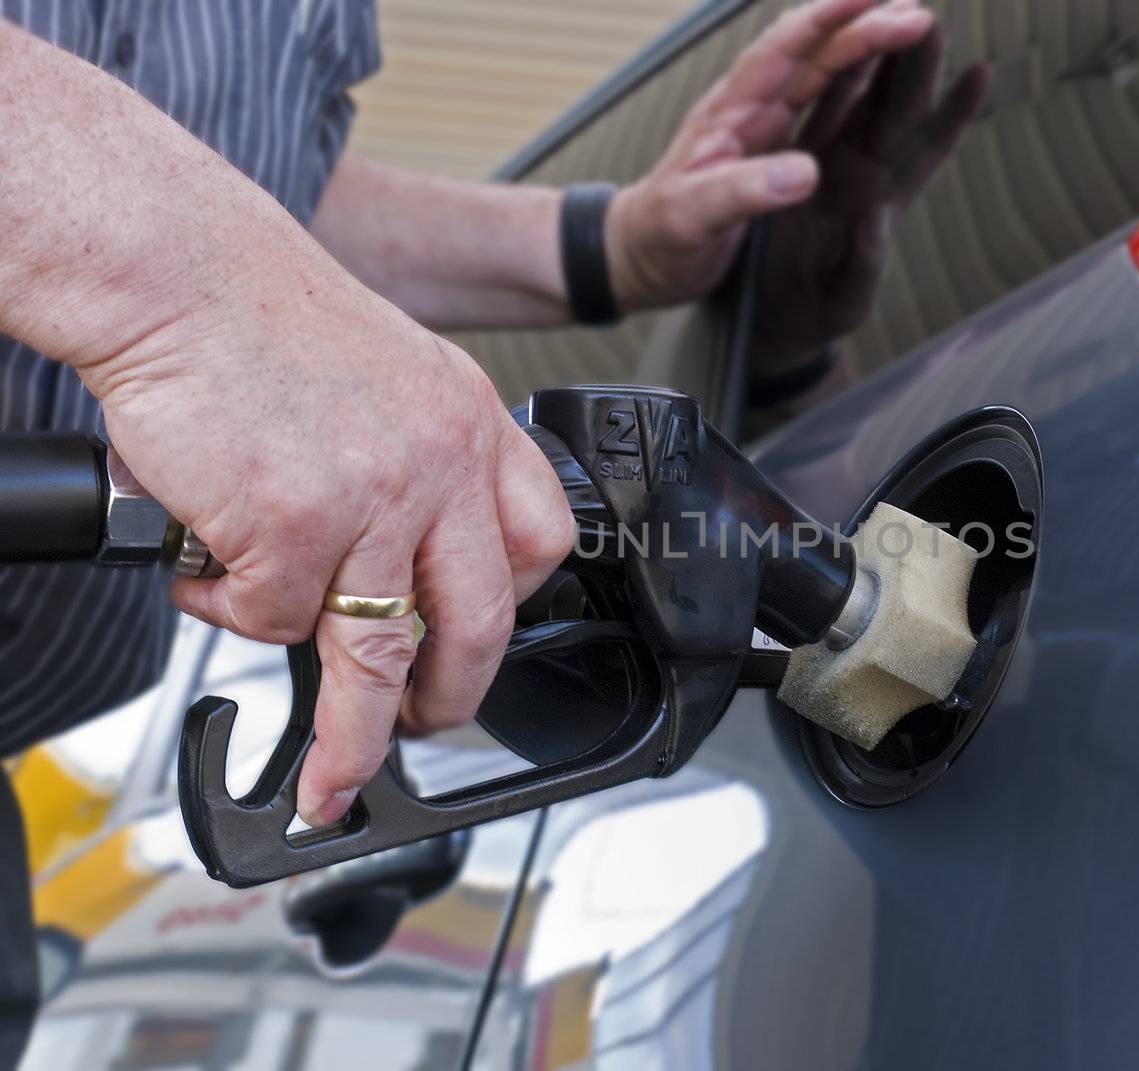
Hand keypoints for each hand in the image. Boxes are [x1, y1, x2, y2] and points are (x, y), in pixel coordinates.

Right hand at [82, 241, 573, 826]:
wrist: (173, 269)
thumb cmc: (257, 319)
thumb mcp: (386, 375)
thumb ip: (414, 459)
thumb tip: (405, 553)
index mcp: (470, 422)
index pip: (540, 539)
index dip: (514, 605)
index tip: (483, 641)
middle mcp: (439, 463)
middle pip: (478, 621)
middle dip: (453, 697)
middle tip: (429, 727)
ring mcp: (373, 499)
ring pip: (379, 653)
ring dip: (358, 735)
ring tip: (337, 777)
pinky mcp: (294, 526)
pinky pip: (272, 617)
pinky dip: (230, 609)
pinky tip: (206, 569)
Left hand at [605, 0, 935, 311]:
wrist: (636, 256)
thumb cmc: (658, 237)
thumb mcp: (694, 217)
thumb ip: (745, 190)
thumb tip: (805, 172)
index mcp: (732, 114)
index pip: (784, 50)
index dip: (829, 19)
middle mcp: (751, 110)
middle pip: (814, 53)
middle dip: (864, 26)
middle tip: (919, 13)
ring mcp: (763, 128)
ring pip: (821, 72)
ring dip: (864, 45)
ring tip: (911, 22)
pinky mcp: (772, 150)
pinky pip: (821, 106)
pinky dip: (854, 82)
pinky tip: (878, 72)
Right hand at [752, 23, 989, 372]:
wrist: (755, 330)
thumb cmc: (804, 320)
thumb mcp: (841, 306)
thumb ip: (863, 267)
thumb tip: (873, 217)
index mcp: (878, 205)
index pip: (925, 151)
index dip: (953, 115)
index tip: (980, 73)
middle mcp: (858, 177)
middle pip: (895, 109)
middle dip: (915, 62)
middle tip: (928, 16)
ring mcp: (823, 165)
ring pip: (853, 96)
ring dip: (871, 54)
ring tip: (888, 8)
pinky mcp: (783, 162)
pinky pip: (807, 109)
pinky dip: (822, 75)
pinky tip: (830, 40)